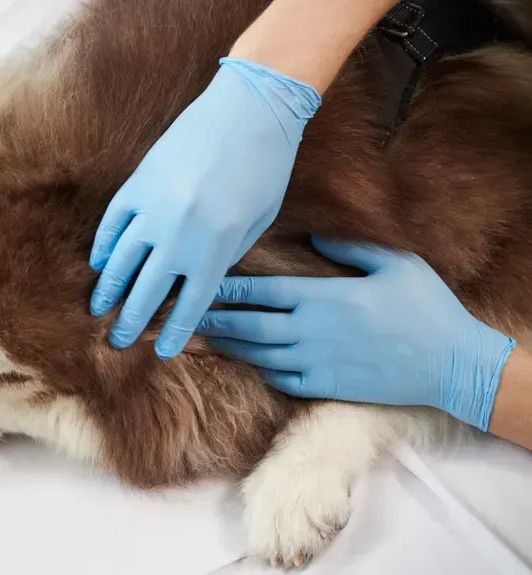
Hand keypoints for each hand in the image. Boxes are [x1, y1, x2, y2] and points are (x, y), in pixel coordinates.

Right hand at [89, 57, 320, 358]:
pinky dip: (103, 247)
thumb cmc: (264, 168)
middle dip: (131, 321)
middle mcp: (178, 236)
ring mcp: (153, 208)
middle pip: (147, 291)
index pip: (188, 305)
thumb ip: (226, 256)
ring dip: (108, 290)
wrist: (248, 110)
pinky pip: (113, 224)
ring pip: (121, 261)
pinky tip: (99, 265)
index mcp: (214, 249)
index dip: (174, 332)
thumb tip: (198, 279)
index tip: (161, 351)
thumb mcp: (256, 223)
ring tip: (98, 310)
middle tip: (118, 342)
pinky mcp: (138, 183)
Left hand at [197, 236, 515, 430]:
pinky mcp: (325, 387)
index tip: (197, 284)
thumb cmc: (426, 307)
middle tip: (179, 317)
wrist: (450, 363)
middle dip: (210, 320)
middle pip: (248, 326)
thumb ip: (349, 248)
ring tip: (200, 339)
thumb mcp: (393, 264)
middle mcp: (310, 332)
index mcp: (323, 298)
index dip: (225, 289)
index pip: (261, 292)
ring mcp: (315, 363)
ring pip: (257, 354)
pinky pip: (280, 379)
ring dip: (227, 345)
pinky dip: (258, 369)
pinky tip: (245, 362)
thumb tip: (314, 238)